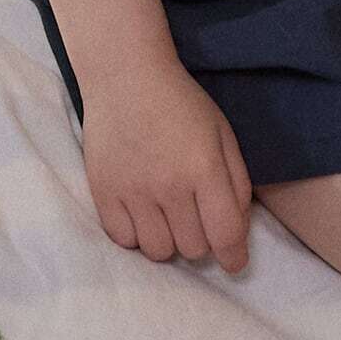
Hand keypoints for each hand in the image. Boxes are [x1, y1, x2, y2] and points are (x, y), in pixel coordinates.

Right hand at [80, 56, 253, 273]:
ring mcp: (133, 192)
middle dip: (202, 239)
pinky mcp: (103, 193)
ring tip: (168, 215)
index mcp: (204, 168)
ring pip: (159, 251)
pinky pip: (124, 241)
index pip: (225, 234)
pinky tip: (141, 212)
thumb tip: (237, 227)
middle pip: (193, 249)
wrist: (126, 77)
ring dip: (169, 240)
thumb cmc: (181, 103)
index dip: (234, 256)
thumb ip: (235, 181)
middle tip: (196, 217)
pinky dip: (136, 235)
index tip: (234, 262)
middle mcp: (169, 186)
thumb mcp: (222, 133)